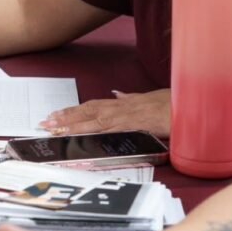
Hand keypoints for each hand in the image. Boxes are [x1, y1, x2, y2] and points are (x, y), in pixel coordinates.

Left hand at [40, 89, 171, 137]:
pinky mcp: (134, 125)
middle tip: (44, 123)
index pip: (91, 106)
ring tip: (54, 129)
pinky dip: (94, 133)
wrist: (187, 106)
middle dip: (65, 118)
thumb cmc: (170, 104)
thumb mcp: (146, 98)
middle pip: (87, 112)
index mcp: (122, 103)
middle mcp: (120, 108)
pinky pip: (109, 130)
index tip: (55, 114)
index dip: (72, 110)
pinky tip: (81, 137)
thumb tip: (116, 93)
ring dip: (72, 125)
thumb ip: (129, 98)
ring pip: (93, 120)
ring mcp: (125, 116)